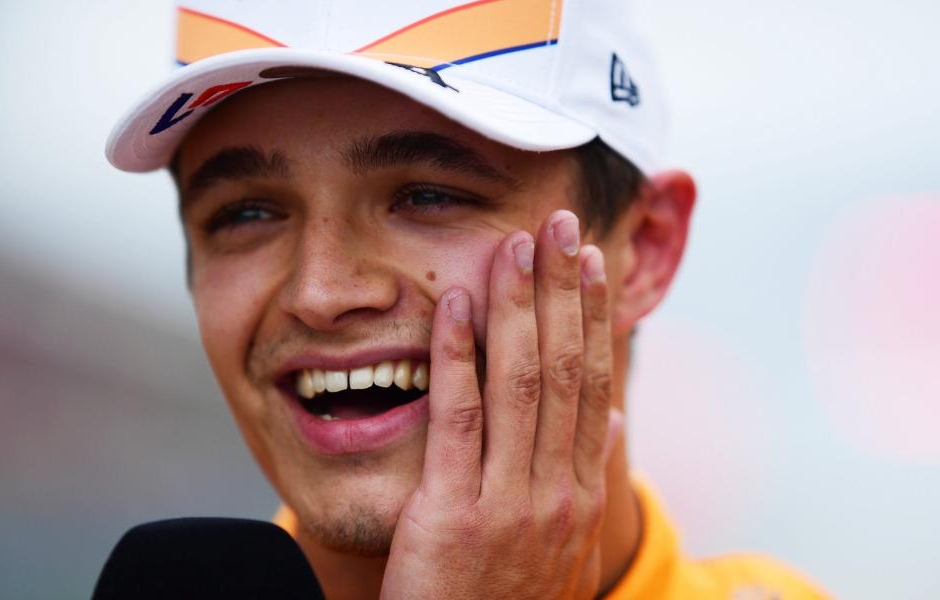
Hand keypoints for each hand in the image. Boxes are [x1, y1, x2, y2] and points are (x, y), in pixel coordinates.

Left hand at [380, 210, 623, 598]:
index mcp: (581, 490)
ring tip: (519, 244)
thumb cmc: (509, 596)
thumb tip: (614, 416)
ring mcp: (508, 500)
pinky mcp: (452, 513)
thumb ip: (585, 474)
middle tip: (562, 224)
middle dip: (565, 290)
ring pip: (520, 382)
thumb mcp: (564, 540)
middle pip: (565, 368)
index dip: (593, 316)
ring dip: (520, 305)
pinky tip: (457, 304)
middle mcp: (556, 489)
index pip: (594, 382)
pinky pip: (457, 418)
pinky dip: (456, 354)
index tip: (592, 261)